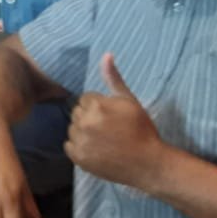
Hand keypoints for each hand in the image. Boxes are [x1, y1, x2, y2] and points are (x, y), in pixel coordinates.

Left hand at [65, 53, 169, 189]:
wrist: (148, 163)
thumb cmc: (141, 129)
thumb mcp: (129, 101)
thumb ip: (113, 78)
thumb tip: (106, 54)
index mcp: (96, 105)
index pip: (86, 99)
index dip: (99, 107)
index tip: (112, 118)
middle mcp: (84, 122)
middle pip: (77, 113)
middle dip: (89, 118)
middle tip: (108, 129)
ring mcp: (80, 141)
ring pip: (72, 129)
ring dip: (83, 132)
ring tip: (103, 140)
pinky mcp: (78, 158)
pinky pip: (69, 146)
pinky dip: (79, 147)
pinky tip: (95, 149)